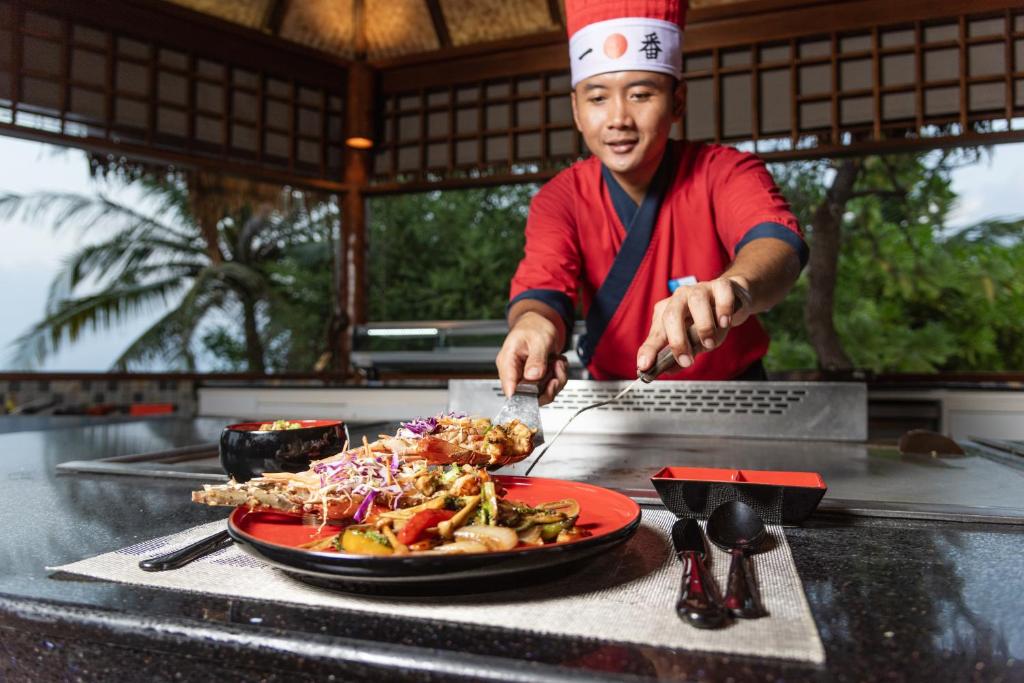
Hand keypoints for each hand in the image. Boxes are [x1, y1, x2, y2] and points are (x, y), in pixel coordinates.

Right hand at [496, 312, 568, 405]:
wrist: (539, 323)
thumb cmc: (533, 327)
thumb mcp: (538, 339)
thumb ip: (536, 359)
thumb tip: (533, 376)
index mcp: (507, 361)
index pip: (509, 386)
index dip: (522, 395)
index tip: (538, 393)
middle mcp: (514, 372)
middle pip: (527, 395)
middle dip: (548, 387)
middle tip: (557, 370)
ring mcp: (525, 377)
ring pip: (541, 394)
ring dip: (556, 381)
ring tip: (558, 363)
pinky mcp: (535, 380)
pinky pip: (548, 388)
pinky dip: (558, 378)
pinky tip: (558, 364)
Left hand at [636, 277, 750, 371]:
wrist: (731, 299)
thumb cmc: (708, 320)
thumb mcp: (692, 340)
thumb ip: (680, 354)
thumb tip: (668, 370)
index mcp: (667, 311)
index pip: (656, 333)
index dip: (649, 350)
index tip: (644, 365)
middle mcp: (680, 298)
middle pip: (672, 315)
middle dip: (678, 341)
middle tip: (687, 361)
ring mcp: (700, 289)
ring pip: (696, 301)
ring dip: (704, 326)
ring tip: (709, 343)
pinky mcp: (721, 286)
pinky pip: (721, 293)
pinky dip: (723, 309)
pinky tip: (724, 322)